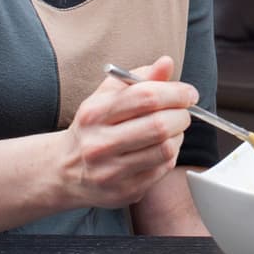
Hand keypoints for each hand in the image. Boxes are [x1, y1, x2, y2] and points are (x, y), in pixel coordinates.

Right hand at [59, 56, 196, 209]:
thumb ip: (139, 78)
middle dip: (181, 115)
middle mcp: (99, 143)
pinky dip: (170, 155)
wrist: (65, 169)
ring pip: (165, 149)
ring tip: (171, 130)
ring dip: (178, 136)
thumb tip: (166, 63)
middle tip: (183, 112)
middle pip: (159, 125)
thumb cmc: (93, 127)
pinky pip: (163, 169)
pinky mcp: (124, 190)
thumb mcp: (108, 96)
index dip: (175, 93)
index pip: (146, 97)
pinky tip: (160, 148)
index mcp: (95, 113)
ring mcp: (111, 171)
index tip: (188, 93)